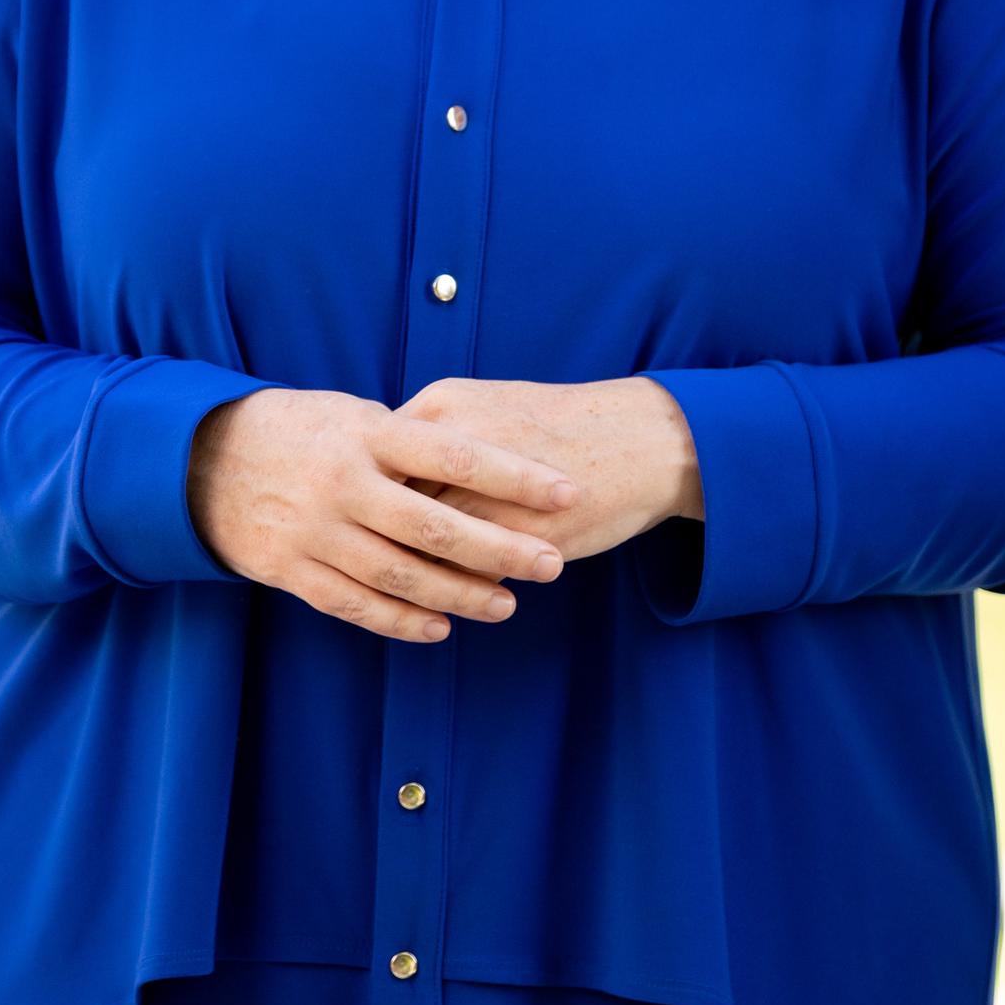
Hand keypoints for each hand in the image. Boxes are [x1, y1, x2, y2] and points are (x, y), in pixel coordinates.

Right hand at [186, 386, 582, 643]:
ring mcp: (316, 532)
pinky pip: (357, 606)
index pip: (456, 457)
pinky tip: (442, 625)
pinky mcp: (292, 571)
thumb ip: (408, 440)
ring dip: (461, 594)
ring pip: (402, 575)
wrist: (200, 458)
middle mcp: (344, 484)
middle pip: (436, 527)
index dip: (516, 477)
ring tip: (507, 604)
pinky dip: (403, 621)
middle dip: (502, 549)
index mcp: (366, 434)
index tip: (566, 492)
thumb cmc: (297, 428)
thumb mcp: (351, 413)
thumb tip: (482, 462)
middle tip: (552, 564)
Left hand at [389, 375, 701, 565]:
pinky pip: (466, 574)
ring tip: (408, 587)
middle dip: (376, 536)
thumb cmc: (560, 425)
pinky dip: (454, 589)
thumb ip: (435, 437)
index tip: (361, 514)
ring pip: (423, 546)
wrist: (642, 439)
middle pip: (388, 504)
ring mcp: (487, 494)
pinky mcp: (520, 538)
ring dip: (412, 572)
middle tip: (368, 557)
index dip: (365, 493)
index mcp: (442, 407)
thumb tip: (384, 472)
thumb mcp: (489, 407)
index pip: (374, 459)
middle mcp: (455, 446)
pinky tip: (453, 598)